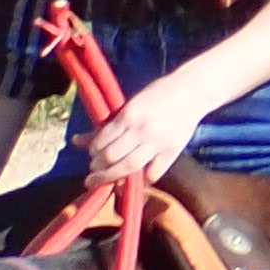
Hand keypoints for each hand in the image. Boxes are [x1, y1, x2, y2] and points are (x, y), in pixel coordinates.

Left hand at [81, 67, 214, 187]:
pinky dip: (142, 179)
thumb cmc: (158, 94)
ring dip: (112, 175)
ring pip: (129, 167)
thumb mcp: (130, 105)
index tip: (92, 154)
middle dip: (99, 167)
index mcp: (129, 115)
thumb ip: (107, 125)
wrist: (193, 90)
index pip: (102, 141)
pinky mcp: (173, 150)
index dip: (93, 152)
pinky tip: (135, 179)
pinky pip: (153, 172)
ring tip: (106, 176)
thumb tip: (76, 141)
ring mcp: (159, 142)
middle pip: (111, 157)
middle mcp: (142, 130)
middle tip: (95, 169)